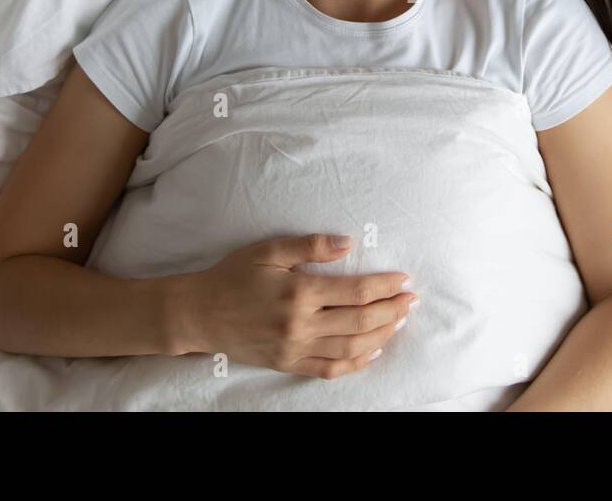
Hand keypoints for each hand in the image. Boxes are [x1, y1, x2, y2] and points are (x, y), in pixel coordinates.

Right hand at [181, 234, 416, 378]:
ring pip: (351, 348)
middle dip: (392, 310)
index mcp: (299, 293)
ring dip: (381, 335)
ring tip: (399, 321)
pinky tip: (372, 351)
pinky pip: (330, 369)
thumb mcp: (268, 251)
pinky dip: (355, 363)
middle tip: (412, 299)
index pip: (355, 292)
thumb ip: (310, 246)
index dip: (385, 286)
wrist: (199, 313)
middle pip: (360, 321)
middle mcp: (300, 325)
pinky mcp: (288, 363)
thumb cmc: (233, 276)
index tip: (404, 279)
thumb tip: (347, 243)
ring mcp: (295, 349)